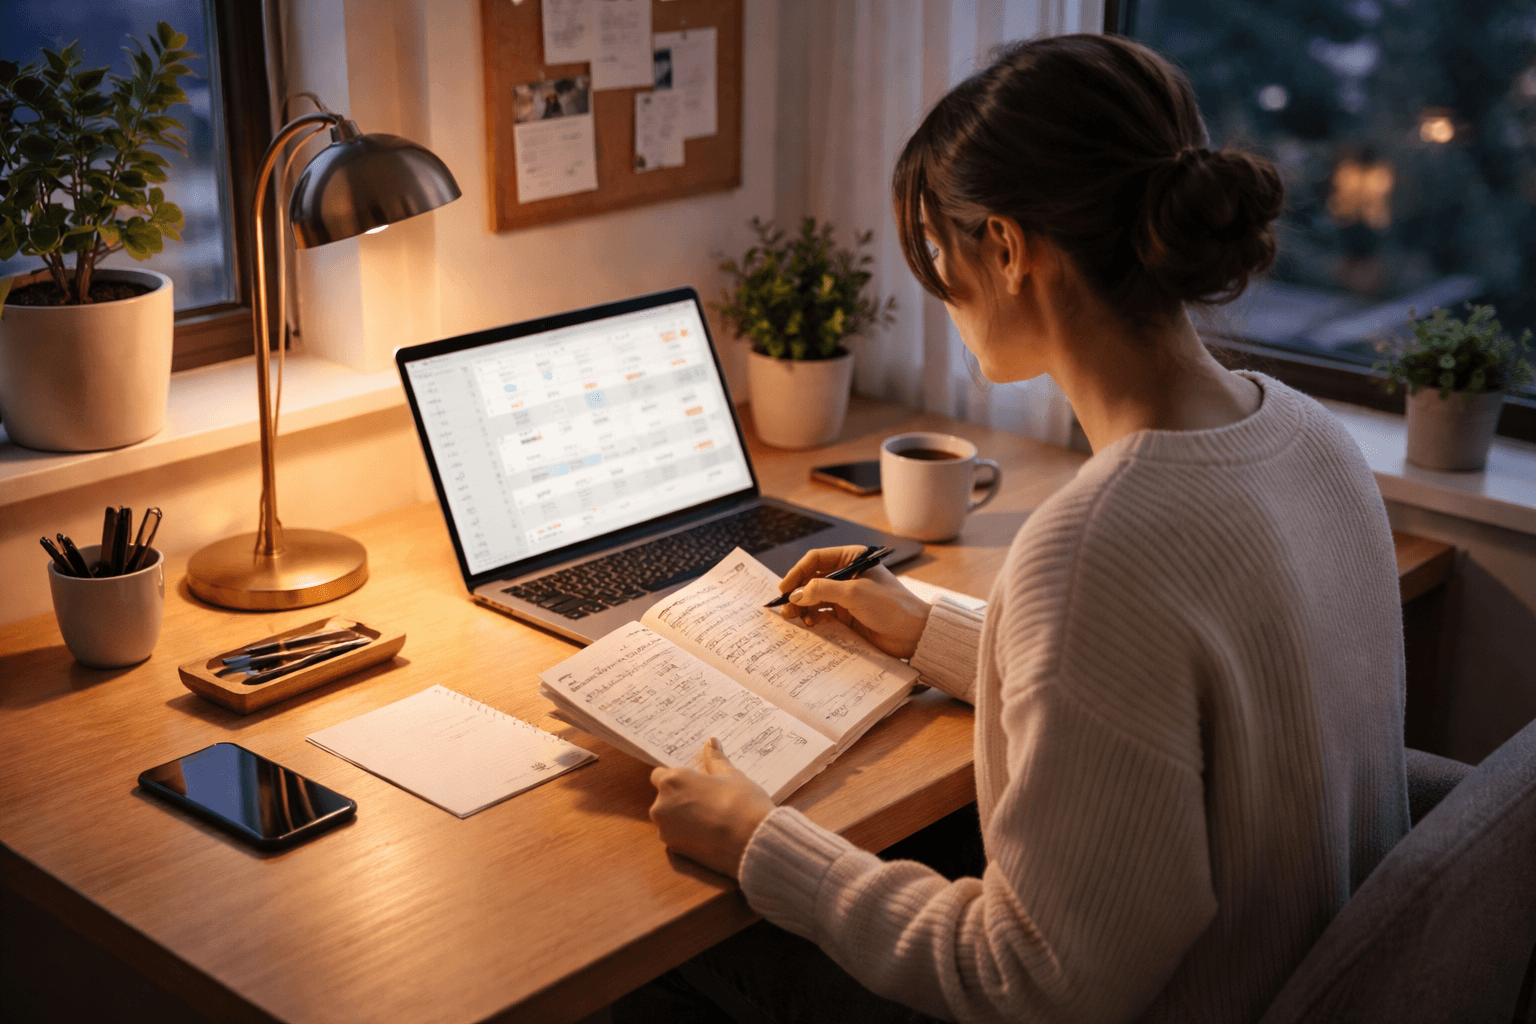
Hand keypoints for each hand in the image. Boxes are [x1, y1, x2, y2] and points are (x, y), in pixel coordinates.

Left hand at [649, 738, 775, 877]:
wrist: (752, 842)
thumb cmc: (742, 804)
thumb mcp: (732, 776)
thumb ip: (716, 760)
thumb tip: (712, 743)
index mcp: (673, 781)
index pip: (660, 775)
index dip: (677, 779)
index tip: (694, 782)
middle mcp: (662, 804)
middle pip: (663, 798)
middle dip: (679, 798)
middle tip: (706, 800)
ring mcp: (666, 829)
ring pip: (668, 819)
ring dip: (682, 818)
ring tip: (711, 819)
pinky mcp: (674, 849)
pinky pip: (676, 836)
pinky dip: (687, 835)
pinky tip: (709, 835)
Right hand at [777, 545, 932, 658]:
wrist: (914, 634)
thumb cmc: (891, 606)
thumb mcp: (854, 593)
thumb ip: (822, 590)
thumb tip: (795, 594)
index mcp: (852, 559)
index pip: (816, 559)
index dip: (797, 572)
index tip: (784, 588)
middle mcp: (848, 576)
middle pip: (812, 580)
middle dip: (797, 592)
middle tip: (784, 607)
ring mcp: (847, 596)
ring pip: (815, 598)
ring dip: (802, 607)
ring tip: (793, 618)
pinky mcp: (848, 616)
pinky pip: (823, 614)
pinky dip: (813, 618)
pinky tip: (809, 624)